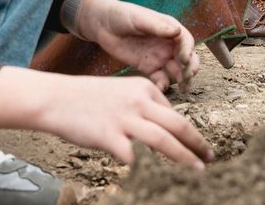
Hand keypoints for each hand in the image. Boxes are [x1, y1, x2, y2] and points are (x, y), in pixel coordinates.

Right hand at [0, 67, 213, 166]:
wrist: (56, 99)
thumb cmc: (87, 98)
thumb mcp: (121, 92)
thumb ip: (143, 107)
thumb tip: (163, 130)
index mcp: (143, 88)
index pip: (174, 113)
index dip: (187, 133)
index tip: (196, 145)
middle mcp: (138, 101)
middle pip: (178, 125)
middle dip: (197, 143)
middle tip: (209, 157)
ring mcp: (125, 118)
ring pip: (164, 141)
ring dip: (184, 157)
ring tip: (197, 168)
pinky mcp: (110, 136)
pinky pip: (134, 157)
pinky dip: (145, 168)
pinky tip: (149, 176)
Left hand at [76, 0, 199, 92]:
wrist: (103, 24)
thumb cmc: (122, 15)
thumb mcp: (139, 18)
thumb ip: (157, 26)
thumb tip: (177, 31)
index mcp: (169, 29)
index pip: (185, 41)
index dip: (188, 50)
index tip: (184, 60)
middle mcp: (168, 44)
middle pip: (186, 58)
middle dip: (190, 68)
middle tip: (187, 77)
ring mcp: (159, 56)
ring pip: (176, 70)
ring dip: (182, 79)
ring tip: (183, 89)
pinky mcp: (148, 67)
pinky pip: (160, 78)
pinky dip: (163, 84)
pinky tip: (161, 88)